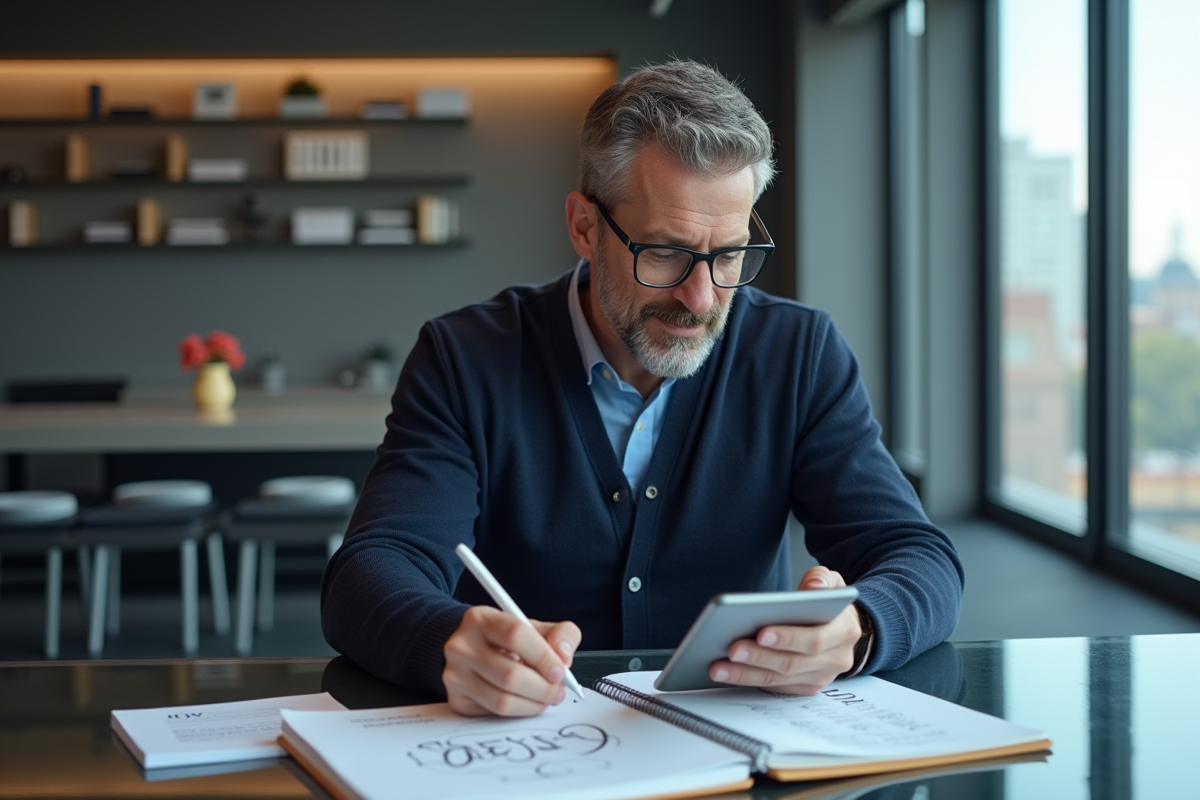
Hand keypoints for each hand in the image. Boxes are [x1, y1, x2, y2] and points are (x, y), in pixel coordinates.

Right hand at [443, 605, 581, 716]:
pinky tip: (526, 701)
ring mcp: (455, 675)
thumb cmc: (507, 639)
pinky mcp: (457, 699)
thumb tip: (564, 656)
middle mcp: (462, 646)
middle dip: (542, 688)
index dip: (543, 656)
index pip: (515, 635)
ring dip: (533, 704)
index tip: (560, 671)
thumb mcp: (535, 627)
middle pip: (509, 674)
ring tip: (546, 698)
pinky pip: (494, 713)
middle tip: (558, 691)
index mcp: (481, 619)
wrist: (471, 649)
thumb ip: (560, 634)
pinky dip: (518, 711)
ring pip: (502, 700)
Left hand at [708, 566, 859, 694]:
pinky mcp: (805, 688)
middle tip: (732, 649)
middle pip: (792, 663)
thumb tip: (815, 587)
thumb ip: (822, 579)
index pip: (815, 639)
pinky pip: (774, 688)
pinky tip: (727, 672)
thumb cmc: (829, 605)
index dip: (788, 638)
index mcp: (844, 632)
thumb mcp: (831, 583)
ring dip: (746, 674)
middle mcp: (835, 660)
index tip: (761, 632)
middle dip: (759, 657)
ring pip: (779, 679)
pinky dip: (749, 681)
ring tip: (719, 666)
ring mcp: (820, 677)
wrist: (843, 629)